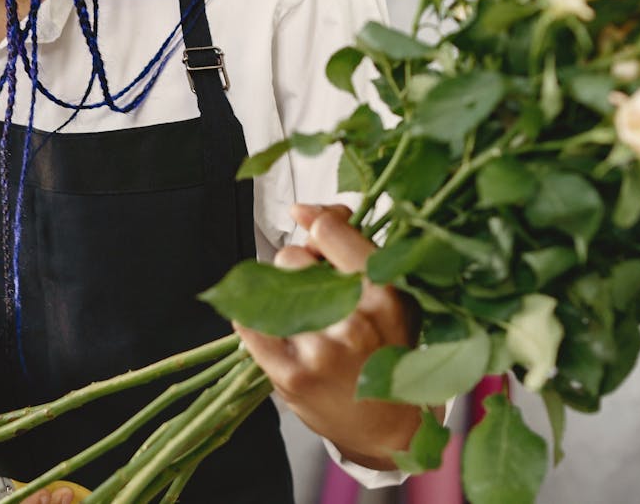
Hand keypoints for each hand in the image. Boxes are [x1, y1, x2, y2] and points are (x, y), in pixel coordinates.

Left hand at [234, 204, 435, 470]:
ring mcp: (320, 350)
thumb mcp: (391, 296)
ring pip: (269, 289)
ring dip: (278, 296)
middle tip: (314, 289)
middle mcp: (354, 322)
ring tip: (302, 317)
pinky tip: (273, 327)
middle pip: (292, 258)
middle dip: (297, 267)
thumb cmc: (388, 353)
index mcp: (385, 296)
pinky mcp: (289, 375)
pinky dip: (251, 319)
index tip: (313, 229)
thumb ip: (353, 247)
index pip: (331, 232)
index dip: (317, 225)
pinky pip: (248, 324)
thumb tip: (305, 211)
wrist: (388, 428)